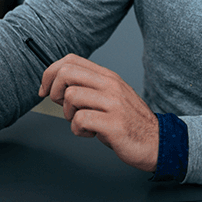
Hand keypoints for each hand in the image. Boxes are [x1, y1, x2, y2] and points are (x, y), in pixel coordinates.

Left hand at [39, 54, 158, 172]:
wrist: (156, 141)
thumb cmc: (129, 121)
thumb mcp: (110, 96)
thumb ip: (88, 88)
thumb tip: (56, 86)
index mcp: (107, 76)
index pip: (70, 60)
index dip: (50, 73)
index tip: (45, 89)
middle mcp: (110, 85)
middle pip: (66, 73)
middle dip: (54, 91)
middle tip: (62, 106)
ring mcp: (113, 103)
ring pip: (71, 97)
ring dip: (68, 114)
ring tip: (83, 122)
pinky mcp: (113, 123)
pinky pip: (80, 120)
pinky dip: (78, 130)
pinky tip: (91, 133)